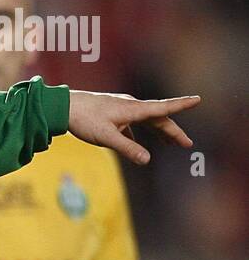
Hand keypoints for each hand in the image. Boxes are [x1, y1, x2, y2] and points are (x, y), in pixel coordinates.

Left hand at [68, 90, 199, 164]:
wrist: (61, 106)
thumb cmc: (83, 119)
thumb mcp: (106, 137)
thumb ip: (127, 148)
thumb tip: (147, 160)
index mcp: (133, 109)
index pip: (163, 108)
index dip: (181, 105)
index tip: (198, 99)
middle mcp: (130, 106)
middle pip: (157, 118)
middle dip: (173, 131)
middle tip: (187, 144)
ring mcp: (120, 108)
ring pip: (145, 120)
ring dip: (158, 131)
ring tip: (169, 143)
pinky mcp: (110, 113)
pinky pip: (131, 123)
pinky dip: (137, 133)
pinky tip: (134, 143)